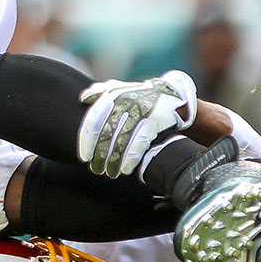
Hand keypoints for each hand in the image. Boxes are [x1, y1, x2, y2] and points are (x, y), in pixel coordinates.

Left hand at [78, 69, 197, 177]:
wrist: (176, 96)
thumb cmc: (144, 96)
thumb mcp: (124, 89)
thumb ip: (104, 91)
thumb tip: (83, 98)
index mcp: (113, 94)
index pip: (93, 120)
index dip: (86, 141)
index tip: (84, 157)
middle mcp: (125, 101)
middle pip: (106, 133)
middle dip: (100, 154)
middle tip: (96, 169)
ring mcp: (140, 110)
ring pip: (121, 140)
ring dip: (114, 160)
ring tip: (110, 172)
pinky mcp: (155, 120)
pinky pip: (138, 143)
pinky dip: (130, 158)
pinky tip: (125, 169)